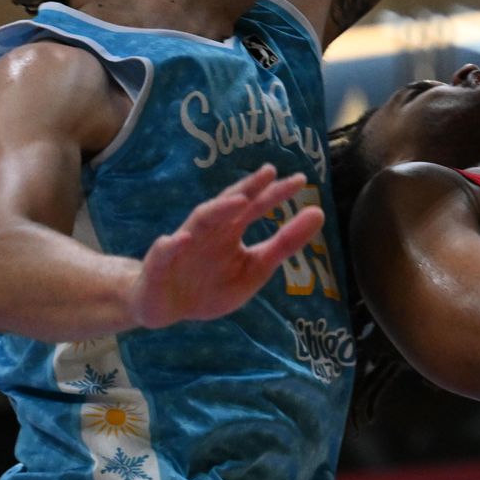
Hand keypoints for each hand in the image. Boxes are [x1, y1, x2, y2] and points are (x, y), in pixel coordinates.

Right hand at [127, 164, 321, 327]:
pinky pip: (164, 252)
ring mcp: (183, 244)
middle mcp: (208, 230)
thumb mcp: (254, 269)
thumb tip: (319, 213)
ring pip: (200, 221)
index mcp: (230, 230)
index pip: (256, 206)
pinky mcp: (160, 264)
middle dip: (247, 188)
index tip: (301, 180)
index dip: (275, 193)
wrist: (165, 307)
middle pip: (229, 204)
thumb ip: (284, 244)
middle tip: (269, 172)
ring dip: (217, 210)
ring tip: (239, 201)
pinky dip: (172, 245)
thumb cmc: (210, 285)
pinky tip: (181, 240)